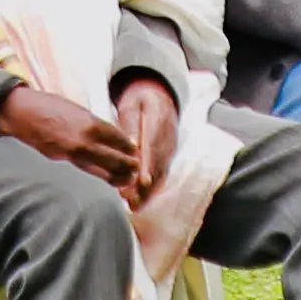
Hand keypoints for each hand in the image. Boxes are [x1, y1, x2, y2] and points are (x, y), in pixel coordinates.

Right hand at [0, 78, 146, 193]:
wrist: (23, 113)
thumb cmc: (50, 106)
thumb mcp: (77, 110)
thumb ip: (93, 124)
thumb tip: (109, 135)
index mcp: (90, 123)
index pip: (117, 138)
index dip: (128, 146)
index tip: (135, 151)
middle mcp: (84, 140)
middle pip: (113, 158)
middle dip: (127, 164)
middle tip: (136, 168)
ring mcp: (72, 152)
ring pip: (100, 169)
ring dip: (116, 175)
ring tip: (127, 179)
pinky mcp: (62, 159)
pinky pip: (85, 168)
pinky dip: (98, 173)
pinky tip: (106, 177)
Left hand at [108, 74, 186, 199]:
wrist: (159, 94)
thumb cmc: (140, 98)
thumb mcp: (131, 104)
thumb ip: (130, 123)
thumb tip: (131, 144)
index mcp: (159, 120)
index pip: (153, 146)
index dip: (148, 165)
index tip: (142, 181)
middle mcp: (168, 137)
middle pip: (158, 164)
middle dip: (145, 185)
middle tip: (130, 200)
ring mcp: (170, 147)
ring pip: (161, 172)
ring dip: (148, 191)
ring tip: (133, 205)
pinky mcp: (168, 154)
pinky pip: (162, 173)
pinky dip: (152, 188)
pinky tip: (140, 201)